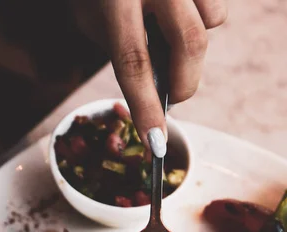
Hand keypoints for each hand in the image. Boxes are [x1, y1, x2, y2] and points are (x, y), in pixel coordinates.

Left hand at [72, 0, 226, 146]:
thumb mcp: (94, 19)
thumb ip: (125, 52)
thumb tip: (155, 90)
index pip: (134, 63)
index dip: (146, 108)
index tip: (155, 140)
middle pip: (188, 45)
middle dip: (183, 84)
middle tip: (171, 98)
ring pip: (211, 22)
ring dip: (192, 47)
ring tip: (166, 39)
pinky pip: (215, 6)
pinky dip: (200, 21)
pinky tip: (174, 17)